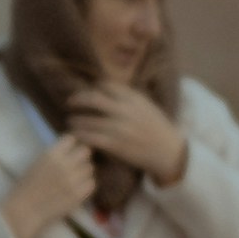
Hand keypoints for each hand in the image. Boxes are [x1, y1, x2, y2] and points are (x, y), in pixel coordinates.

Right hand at [7, 130, 100, 237]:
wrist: (24, 210)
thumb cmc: (27, 186)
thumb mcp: (37, 162)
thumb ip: (55, 154)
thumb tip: (72, 145)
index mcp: (51, 154)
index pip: (72, 139)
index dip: (72, 145)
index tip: (69, 151)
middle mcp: (64, 164)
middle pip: (86, 151)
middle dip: (81, 157)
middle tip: (75, 165)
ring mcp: (73, 180)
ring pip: (90, 168)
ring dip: (84, 172)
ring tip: (73, 180)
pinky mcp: (78, 194)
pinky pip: (91, 183)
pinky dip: (86, 186)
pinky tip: (76, 189)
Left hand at [67, 78, 184, 186]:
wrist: (168, 152)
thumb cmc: (158, 129)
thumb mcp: (147, 106)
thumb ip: (129, 98)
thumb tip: (108, 89)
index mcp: (134, 98)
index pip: (107, 85)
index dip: (95, 88)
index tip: (90, 92)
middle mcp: (125, 111)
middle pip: (93, 98)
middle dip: (78, 99)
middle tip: (70, 102)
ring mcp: (119, 128)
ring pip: (88, 120)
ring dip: (75, 120)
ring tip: (71, 122)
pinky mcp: (115, 145)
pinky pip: (90, 137)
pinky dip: (80, 135)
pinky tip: (76, 135)